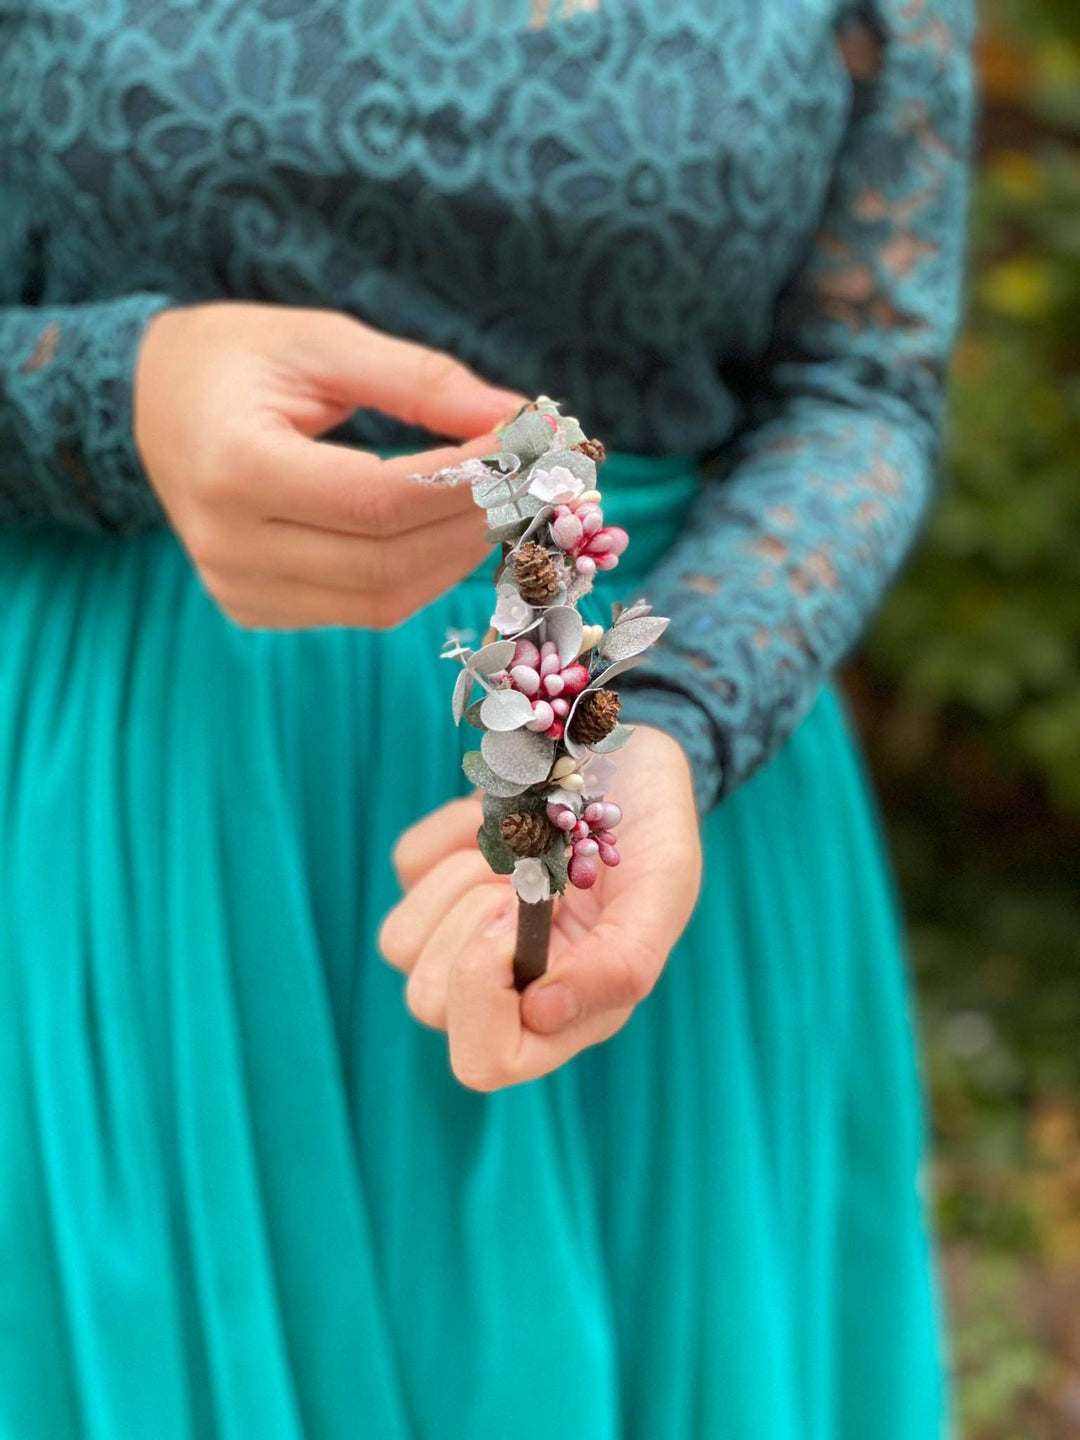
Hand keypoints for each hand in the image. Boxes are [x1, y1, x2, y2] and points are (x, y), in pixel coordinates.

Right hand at [133, 301, 527, 629]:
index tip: (524, 450)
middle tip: (531, 483)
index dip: (464, 482)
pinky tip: (447, 533)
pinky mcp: (254, 608)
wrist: (152, 401)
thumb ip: (419, 380)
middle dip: (473, 525)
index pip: (377, 500)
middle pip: (386, 564)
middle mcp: (227, 544)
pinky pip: (360, 610)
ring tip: (501, 506)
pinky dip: (418, 576)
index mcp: (234, 467)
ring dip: (456, 559)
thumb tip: (517, 417)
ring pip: (382, 602)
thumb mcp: (323, 342)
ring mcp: (238, 587)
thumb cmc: (238, 359)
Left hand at [378, 725, 701, 1090]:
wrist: (633, 759)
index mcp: (564, 1013)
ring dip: (459, 880)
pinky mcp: (434, 876)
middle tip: (526, 882)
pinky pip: (408, 865)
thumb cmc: (655, 834)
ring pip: (401, 941)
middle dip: (471, 928)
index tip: (515, 927)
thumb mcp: (663, 893)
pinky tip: (505, 822)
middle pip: (427, 1000)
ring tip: (520, 850)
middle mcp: (505, 986)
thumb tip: (540, 1014)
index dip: (482, 1001)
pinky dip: (453, 832)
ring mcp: (460, 932)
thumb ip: (619, 964)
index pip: (483, 1060)